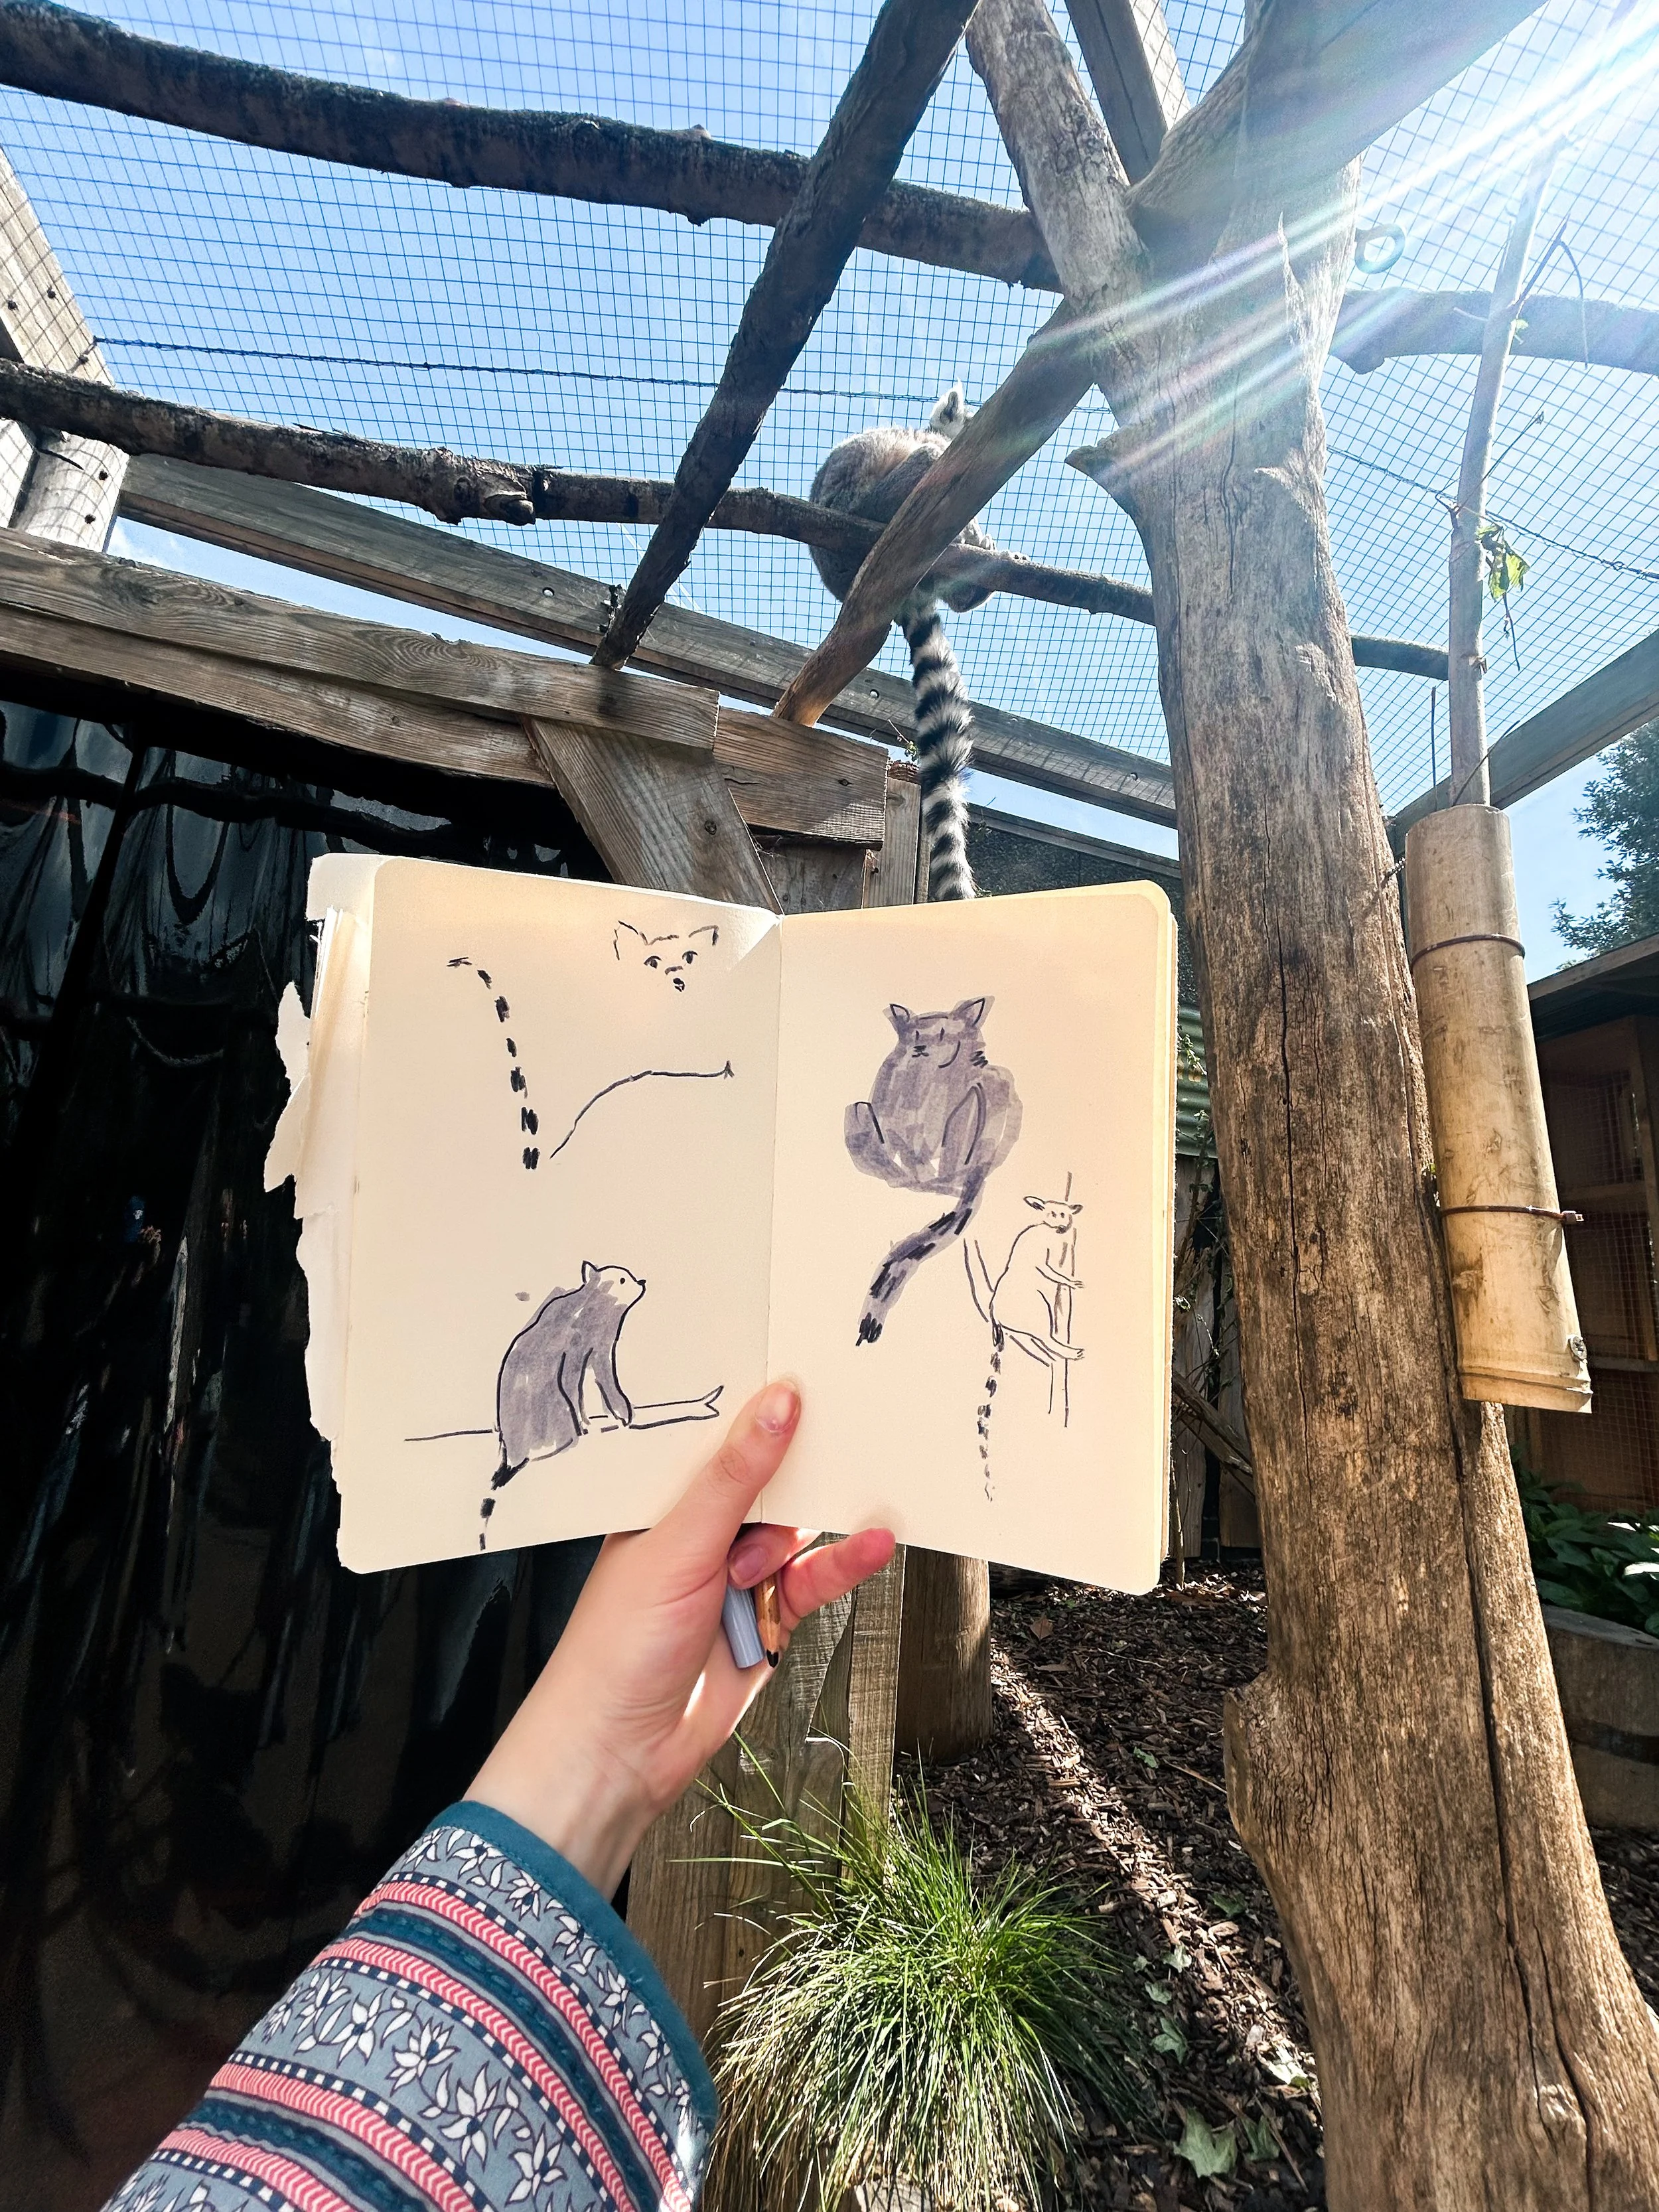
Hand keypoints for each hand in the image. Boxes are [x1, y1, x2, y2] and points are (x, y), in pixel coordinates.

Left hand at [468, 1382, 894, 1896]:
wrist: (619, 1755)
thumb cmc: (616, 1649)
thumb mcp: (679, 1546)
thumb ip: (734, 1476)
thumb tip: (777, 1403)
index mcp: (661, 1502)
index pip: (715, 1438)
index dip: (758, 1406)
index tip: (806, 1364)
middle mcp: (699, 1533)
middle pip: (766, 1480)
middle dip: (806, 1458)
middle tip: (858, 1414)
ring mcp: (735, 1576)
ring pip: (796, 1529)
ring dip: (826, 1516)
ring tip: (871, 1487)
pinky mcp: (768, 1617)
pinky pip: (814, 1579)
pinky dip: (842, 1563)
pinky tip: (871, 1544)